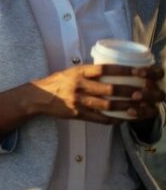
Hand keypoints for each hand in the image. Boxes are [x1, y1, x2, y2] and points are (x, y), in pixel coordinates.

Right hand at [31, 64, 164, 122]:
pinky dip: (115, 120)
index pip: (105, 69)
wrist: (38, 97)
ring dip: (128, 108)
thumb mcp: (72, 71)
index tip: (143, 70)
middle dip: (133, 92)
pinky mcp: (78, 115)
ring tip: (144, 108)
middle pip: (111, 89)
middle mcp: (79, 86)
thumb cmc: (58, 82)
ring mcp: (79, 101)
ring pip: (108, 106)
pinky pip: (100, 119)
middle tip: (150, 93)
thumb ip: (90, 72)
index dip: (125, 69)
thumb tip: (114, 69)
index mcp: (79, 72)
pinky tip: (127, 119)